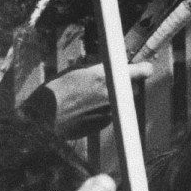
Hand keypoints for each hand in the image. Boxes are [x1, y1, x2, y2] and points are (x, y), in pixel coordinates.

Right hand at [32, 63, 152, 139]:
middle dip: (124, 86)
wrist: (45, 118)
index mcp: (106, 76)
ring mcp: (111, 111)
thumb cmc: (57, 90)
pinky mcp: (104, 124)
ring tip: (87, 98)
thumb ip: (98, 68)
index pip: (140, 71)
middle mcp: (113, 95)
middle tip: (106, 84)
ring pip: (120, 103)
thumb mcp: (77, 71)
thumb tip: (109, 66)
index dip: (143, 69)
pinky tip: (84, 110)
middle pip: (132, 88)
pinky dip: (103, 111)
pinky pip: (110, 114)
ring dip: (112, 100)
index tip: (146, 68)